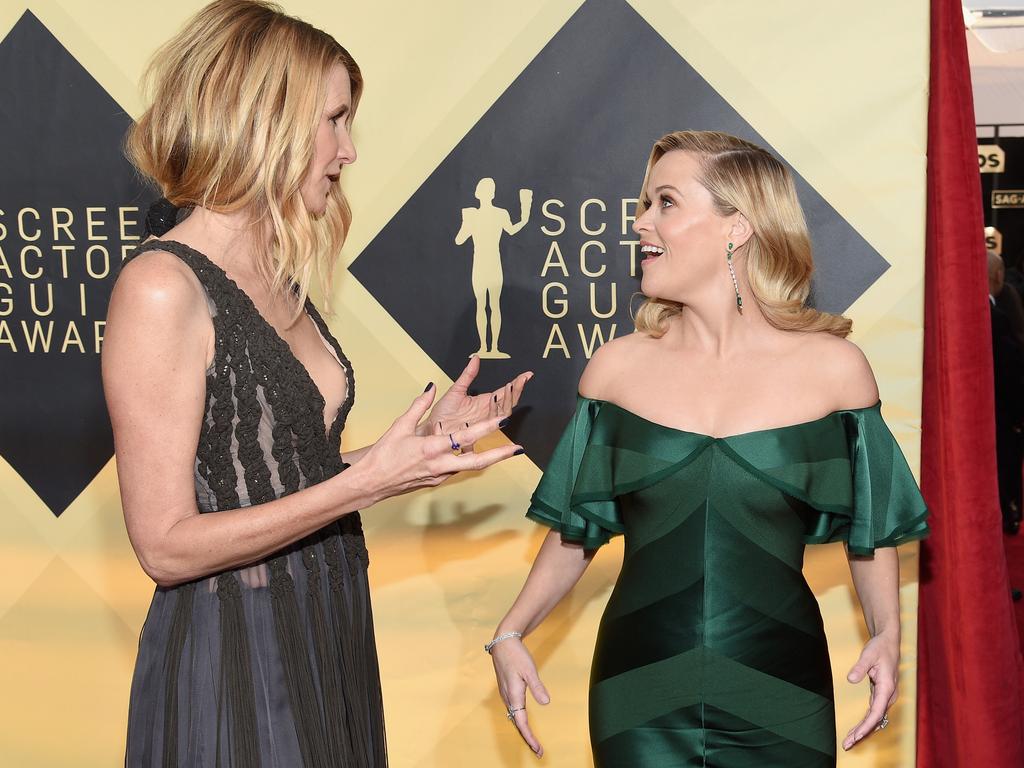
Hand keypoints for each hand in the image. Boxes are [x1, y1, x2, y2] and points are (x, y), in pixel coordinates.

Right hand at [357, 384, 523, 504]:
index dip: (486, 429)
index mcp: (431, 449)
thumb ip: (418, 405)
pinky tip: (469, 454)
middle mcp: (439, 465)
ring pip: (468, 466)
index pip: (464, 437)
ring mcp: (439, 476)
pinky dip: (464, 461)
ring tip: (503, 451)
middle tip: (518, 449)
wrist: (370, 483)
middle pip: (476, 461)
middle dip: (499, 455)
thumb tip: (431, 387)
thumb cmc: (383, 455)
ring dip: (485, 458)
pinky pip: (455, 470)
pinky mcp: (435, 482)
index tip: (502, 421)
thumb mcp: (399, 426)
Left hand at [420, 356, 532, 449]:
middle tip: (518, 381)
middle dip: (516, 391)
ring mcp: (483, 423)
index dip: (517, 384)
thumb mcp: (456, 390)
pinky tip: (497, 407)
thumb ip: (467, 375)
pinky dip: (496, 416)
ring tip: (509, 388)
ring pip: (503, 413)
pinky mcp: (477, 433)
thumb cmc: (442, 412)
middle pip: (508, 403)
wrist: (430, 428)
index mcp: (483, 402)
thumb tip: (475, 358)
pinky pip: (491, 426)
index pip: (505, 392)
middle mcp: (486, 413)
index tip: (526, 375)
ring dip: (508, 400)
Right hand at [491, 635, 549, 756]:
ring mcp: (506, 694)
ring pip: (514, 717)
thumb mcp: (529, 670)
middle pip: (517, 723)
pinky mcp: (507, 690)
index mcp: (513, 695)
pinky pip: (513, 710)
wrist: (503, 642)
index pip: (522, 722)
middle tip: (539, 751)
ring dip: (523, 730)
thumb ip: (537, 687)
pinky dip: (520, 720)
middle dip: (527, 738)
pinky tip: (524, 723)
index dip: (530, 737)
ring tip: (533, 742)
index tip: (538, 749)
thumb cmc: (516, 655)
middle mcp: (508, 697)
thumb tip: (546, 703)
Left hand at [842, 631, 898, 749]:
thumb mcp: (868, 654)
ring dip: (863, 730)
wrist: (888, 642)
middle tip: (847, 744)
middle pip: (876, 720)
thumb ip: (860, 667)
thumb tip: (850, 679)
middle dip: (862, 733)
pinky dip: (865, 722)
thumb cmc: (880, 647)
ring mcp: (885, 696)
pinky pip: (873, 713)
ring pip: (875, 718)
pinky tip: (856, 730)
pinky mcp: (880, 694)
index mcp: (887, 688)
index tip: (856, 736)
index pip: (876, 712)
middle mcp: (888, 695)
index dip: (866, 726)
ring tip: (849, 741)